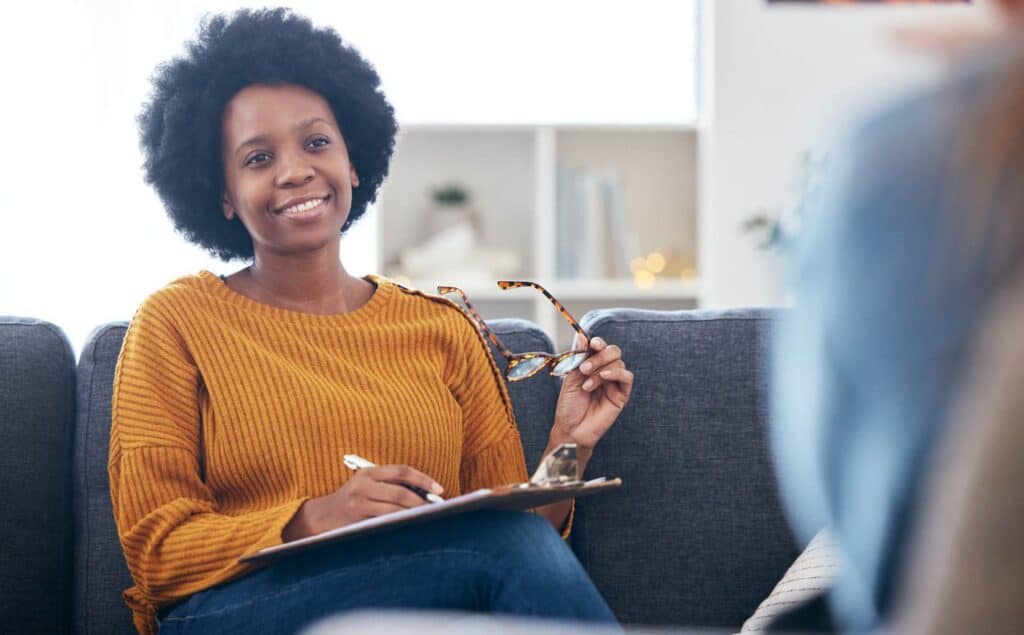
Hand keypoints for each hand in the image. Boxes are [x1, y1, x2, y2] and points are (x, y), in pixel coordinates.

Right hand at [283, 465, 443, 540]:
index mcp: (368, 472)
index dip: (423, 479)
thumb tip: (424, 493)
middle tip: (437, 508)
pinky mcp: (356, 521)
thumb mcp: (366, 484)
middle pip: (400, 492)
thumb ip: (389, 484)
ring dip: (414, 515)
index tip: (439, 489)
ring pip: (394, 509)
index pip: (401, 471)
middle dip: (422, 501)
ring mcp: (358, 504)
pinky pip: (384, 522)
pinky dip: (400, 524)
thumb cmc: (350, 499)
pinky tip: (411, 527)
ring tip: (428, 518)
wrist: (321, 517)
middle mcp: (363, 485)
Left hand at [549, 333, 633, 456]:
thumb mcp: (570, 378)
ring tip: (587, 383)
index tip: (592, 344)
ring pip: (619, 362)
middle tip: (584, 368)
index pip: (600, 347)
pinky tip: (604, 377)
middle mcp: (605, 372)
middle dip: (600, 356)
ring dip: (602, 368)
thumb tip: (582, 336)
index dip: (598, 343)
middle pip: (613, 351)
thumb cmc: (569, 405)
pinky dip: (617, 373)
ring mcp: (614, 383)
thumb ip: (578, 358)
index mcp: (592, 366)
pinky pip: (627, 377)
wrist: (571, 429)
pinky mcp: (622, 395)